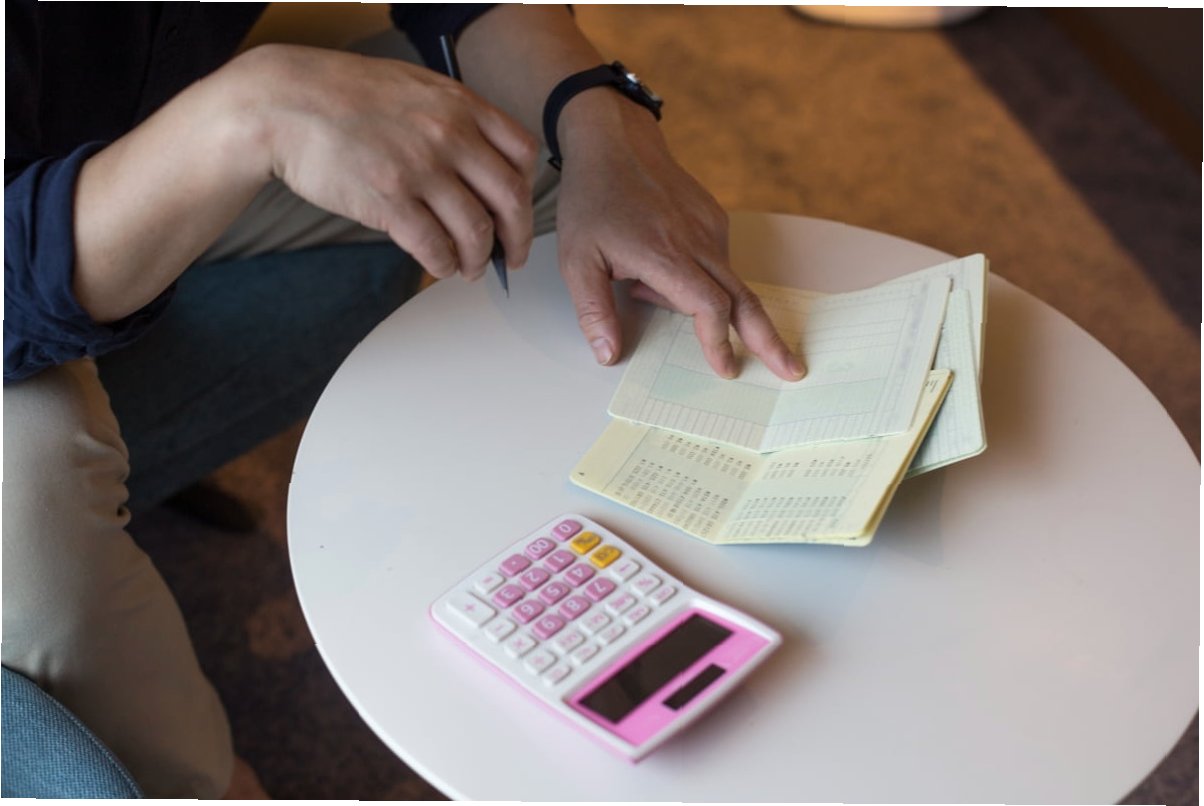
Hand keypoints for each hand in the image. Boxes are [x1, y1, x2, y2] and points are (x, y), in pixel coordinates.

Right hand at [241, 44, 539, 280]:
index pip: (522, 154)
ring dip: (478, 259)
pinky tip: (439, 267)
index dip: (528, 191)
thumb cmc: (342, 96)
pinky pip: (434, 246)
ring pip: (475, 231)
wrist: (283, 101)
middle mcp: (449, 135)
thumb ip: (452, 118)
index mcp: (461, 105)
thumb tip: (480, 163)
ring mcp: (420, 168)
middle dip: (517, 238)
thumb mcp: (413, 88)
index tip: (519, 212)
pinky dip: (443, 265)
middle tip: (511, 257)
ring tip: (470, 268)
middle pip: (511, 199)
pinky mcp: (389, 199)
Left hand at [554, 95, 804, 380]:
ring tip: (637, 282)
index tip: (727, 368)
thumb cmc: (593, 198)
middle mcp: (698, 242)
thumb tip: (608, 355)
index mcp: (665, 255)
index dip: (719, 341)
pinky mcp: (714, 218)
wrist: (614, 139)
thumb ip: (593, 311)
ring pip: (726, 282)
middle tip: (792, 369)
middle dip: (769, 339)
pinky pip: (717, 261)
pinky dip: (696, 278)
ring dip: (700, 302)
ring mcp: (711, 227)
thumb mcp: (576, 259)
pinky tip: (653, 264)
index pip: (709, 307)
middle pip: (744, 299)